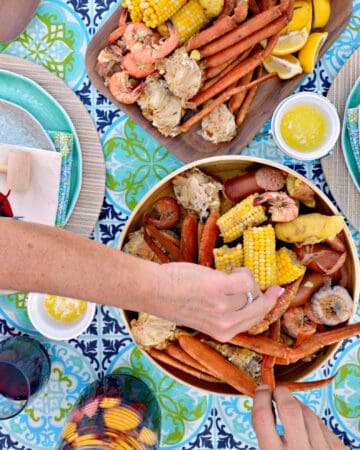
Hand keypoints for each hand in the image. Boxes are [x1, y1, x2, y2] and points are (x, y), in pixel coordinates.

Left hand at [154, 262, 283, 341]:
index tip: (276, 293)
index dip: (267, 305)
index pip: (255, 319)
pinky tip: (229, 271)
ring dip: (244, 278)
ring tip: (228, 275)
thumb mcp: (204, 315)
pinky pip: (246, 278)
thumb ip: (225, 311)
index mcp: (223, 333)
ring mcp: (224, 307)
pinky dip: (241, 272)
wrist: (155, 291)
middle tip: (270, 284)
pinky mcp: (220, 288)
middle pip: (260, 306)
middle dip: (266, 293)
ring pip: (251, 289)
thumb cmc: (176, 299)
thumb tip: (248, 293)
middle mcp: (227, 324)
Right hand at [252, 385, 346, 449]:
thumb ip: (267, 438)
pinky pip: (323, 426)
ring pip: (308, 414)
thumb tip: (263, 405)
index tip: (261, 390)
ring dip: (297, 406)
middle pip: (290, 408)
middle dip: (281, 393)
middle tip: (276, 391)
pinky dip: (312, 421)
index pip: (262, 417)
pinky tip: (306, 426)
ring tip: (290, 410)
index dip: (260, 398)